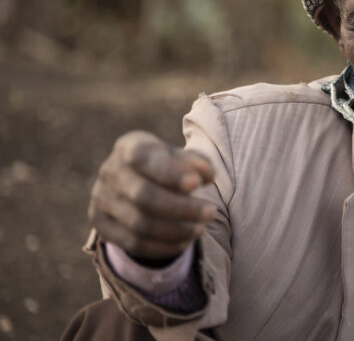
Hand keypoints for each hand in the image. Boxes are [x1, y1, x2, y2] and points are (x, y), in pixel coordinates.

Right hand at [89, 131, 215, 260]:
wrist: (137, 180)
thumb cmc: (166, 165)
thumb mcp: (182, 158)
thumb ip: (197, 163)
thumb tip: (207, 175)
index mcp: (129, 147)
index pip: (144, 158)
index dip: (171, 173)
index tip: (198, 184)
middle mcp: (110, 171)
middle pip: (143, 195)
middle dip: (182, 207)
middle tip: (211, 212)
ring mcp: (101, 199)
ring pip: (139, 224)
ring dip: (176, 230)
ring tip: (201, 229)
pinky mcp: (101, 225)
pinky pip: (133, 244)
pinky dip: (163, 246)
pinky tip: (185, 242)